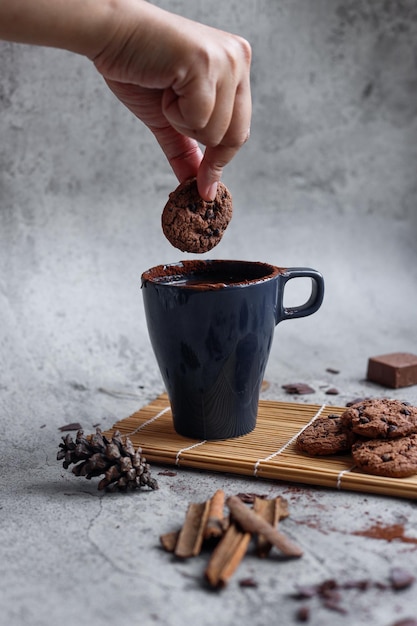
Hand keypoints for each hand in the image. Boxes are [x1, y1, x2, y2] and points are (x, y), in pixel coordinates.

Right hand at [93, 1, 251, 199]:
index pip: (240, 131)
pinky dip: (173, 112)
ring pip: (214, 132)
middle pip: (234, 137)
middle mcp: (239, 59)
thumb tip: (198, 188)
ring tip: (165, 88)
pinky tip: (163, 83)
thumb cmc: (138, 69)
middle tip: (170, 110)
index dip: (219, 161)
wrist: (109, 35)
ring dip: (180, 120)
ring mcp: (225, 60)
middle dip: (199, 139)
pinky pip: (198, 119)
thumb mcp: (169, 119)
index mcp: (237, 67)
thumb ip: (187, 151)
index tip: (205, 186)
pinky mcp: (205, 63)